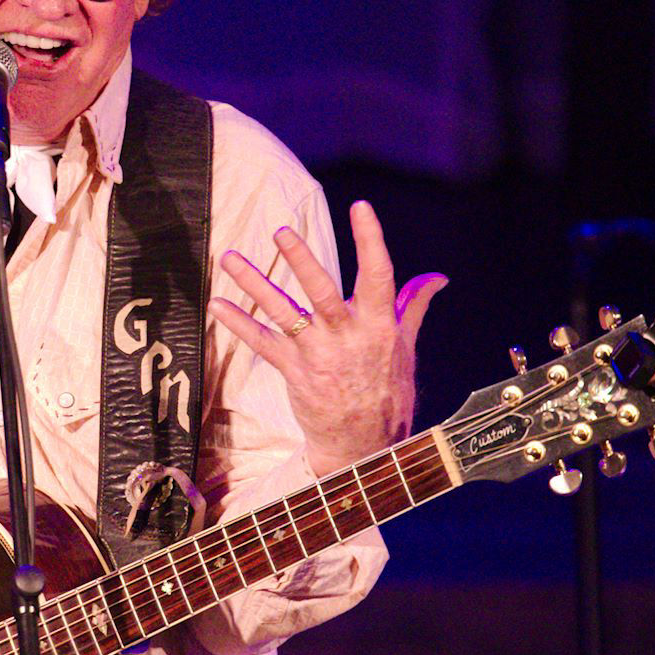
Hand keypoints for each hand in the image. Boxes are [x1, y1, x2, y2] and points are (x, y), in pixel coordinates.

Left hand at [209, 201, 446, 473]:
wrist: (366, 446)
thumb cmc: (388, 391)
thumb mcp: (406, 347)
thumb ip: (414, 306)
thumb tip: (437, 277)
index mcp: (380, 326)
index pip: (379, 275)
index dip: (371, 240)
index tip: (361, 207)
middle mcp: (348, 337)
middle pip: (321, 291)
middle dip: (300, 259)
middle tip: (279, 231)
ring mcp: (318, 355)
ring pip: (282, 313)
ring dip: (254, 284)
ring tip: (228, 258)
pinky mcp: (295, 372)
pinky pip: (262, 344)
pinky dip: (239, 324)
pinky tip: (217, 304)